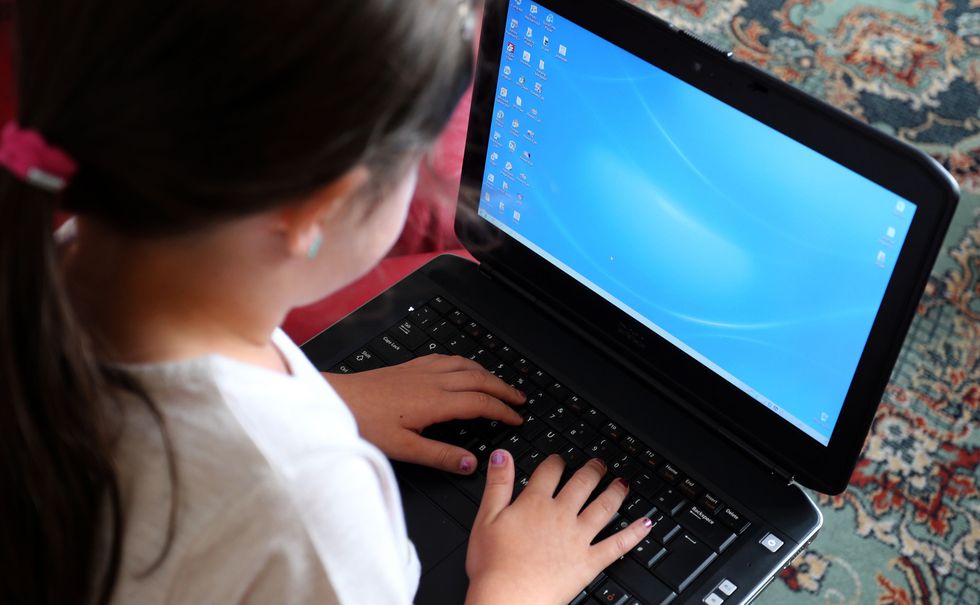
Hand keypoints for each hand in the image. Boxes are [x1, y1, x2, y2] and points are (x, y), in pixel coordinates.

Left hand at [324, 354, 525, 473]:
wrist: (336, 398)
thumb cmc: (364, 423)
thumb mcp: (403, 448)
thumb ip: (439, 456)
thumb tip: (470, 464)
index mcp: (435, 401)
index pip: (481, 403)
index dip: (503, 410)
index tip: (516, 418)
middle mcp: (432, 381)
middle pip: (480, 379)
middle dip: (504, 388)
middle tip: (520, 398)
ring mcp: (421, 370)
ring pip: (465, 365)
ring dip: (487, 373)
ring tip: (500, 383)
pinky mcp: (410, 366)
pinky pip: (447, 358)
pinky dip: (465, 363)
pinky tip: (463, 367)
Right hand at [465, 452, 651, 604]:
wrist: (509, 599)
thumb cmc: (493, 565)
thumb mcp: (485, 518)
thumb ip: (498, 484)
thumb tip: (502, 455)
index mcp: (535, 503)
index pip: (550, 472)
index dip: (556, 462)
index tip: (559, 459)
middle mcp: (561, 515)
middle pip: (582, 484)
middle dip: (593, 470)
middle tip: (600, 464)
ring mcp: (578, 538)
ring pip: (603, 507)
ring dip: (616, 492)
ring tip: (623, 483)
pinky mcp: (589, 562)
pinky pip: (618, 544)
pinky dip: (634, 533)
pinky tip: (645, 523)